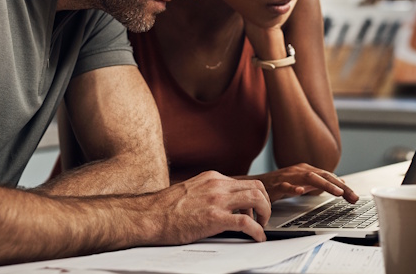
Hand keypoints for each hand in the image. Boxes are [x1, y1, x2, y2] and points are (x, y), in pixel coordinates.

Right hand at [153, 171, 271, 242]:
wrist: (149, 216)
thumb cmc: (165, 209)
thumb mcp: (191, 191)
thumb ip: (208, 193)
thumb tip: (221, 204)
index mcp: (212, 178)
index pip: (245, 182)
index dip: (255, 197)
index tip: (254, 209)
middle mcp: (217, 185)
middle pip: (257, 187)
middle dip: (266, 203)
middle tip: (263, 217)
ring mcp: (216, 200)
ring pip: (257, 198)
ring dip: (265, 214)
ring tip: (261, 226)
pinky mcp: (214, 218)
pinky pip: (246, 222)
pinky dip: (257, 231)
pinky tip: (257, 237)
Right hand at [247, 164, 358, 202]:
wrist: (256, 184)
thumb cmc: (280, 184)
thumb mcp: (303, 183)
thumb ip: (319, 183)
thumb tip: (339, 183)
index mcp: (306, 170)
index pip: (328, 177)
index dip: (342, 186)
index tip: (354, 197)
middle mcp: (299, 171)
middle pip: (323, 176)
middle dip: (339, 186)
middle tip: (352, 196)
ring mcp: (288, 177)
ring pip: (309, 178)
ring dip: (324, 184)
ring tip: (337, 192)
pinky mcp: (276, 185)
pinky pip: (285, 186)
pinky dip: (294, 188)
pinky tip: (301, 191)